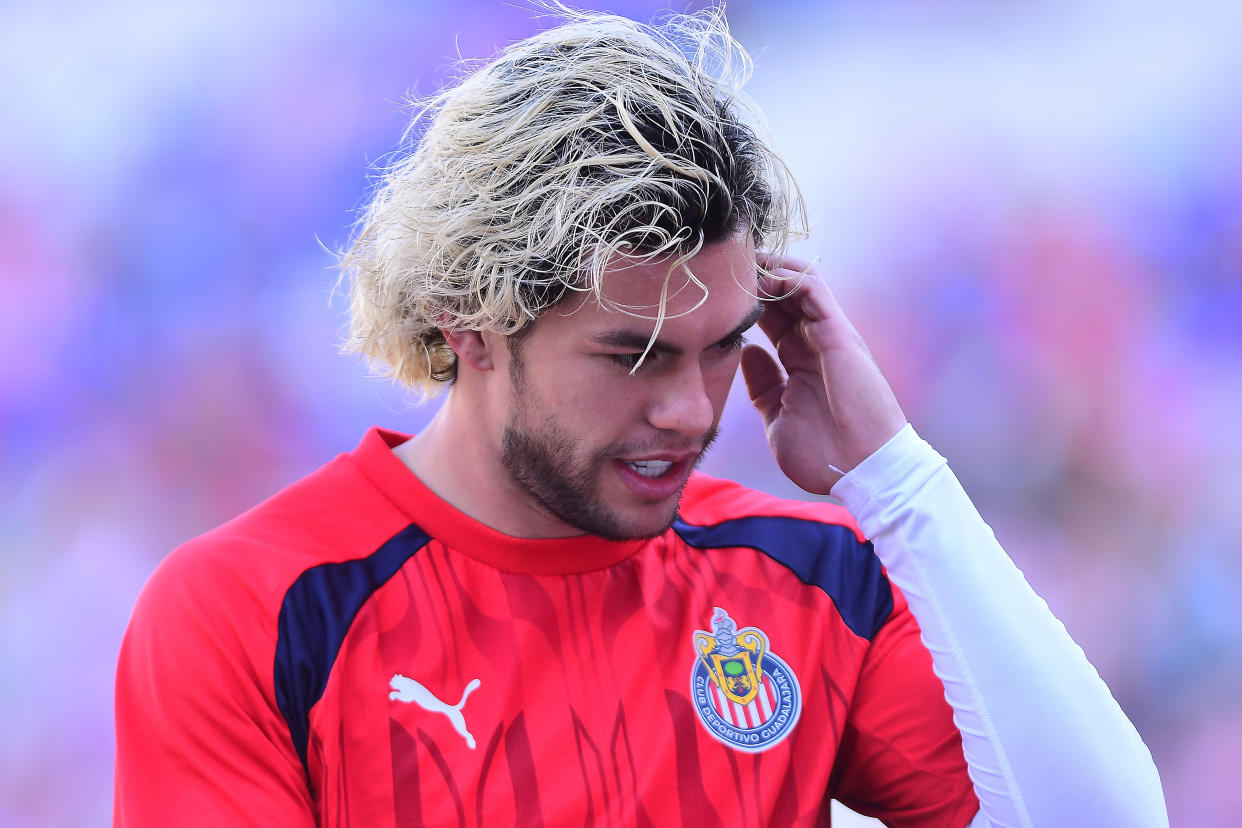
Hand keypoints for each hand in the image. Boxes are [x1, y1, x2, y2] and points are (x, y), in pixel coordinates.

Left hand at [740, 253, 907, 493]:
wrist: (863, 471)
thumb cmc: (824, 454)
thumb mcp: (778, 418)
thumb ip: (762, 386)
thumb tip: (747, 353)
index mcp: (800, 360)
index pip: (771, 317)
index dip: (744, 301)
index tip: (713, 293)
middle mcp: (814, 342)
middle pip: (782, 293)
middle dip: (752, 276)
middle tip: (720, 263)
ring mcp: (828, 335)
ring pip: (799, 283)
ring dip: (768, 267)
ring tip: (738, 260)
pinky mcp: (838, 334)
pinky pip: (814, 290)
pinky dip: (787, 275)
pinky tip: (760, 274)